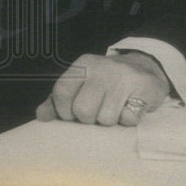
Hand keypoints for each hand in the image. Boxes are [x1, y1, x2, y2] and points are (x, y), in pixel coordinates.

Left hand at [35, 51, 169, 126]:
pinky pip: (128, 119)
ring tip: (115, 108)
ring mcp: (123, 76)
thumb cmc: (105, 83)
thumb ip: (57, 101)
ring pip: (106, 118)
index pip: (60, 92)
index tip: (72, 114)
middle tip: (97, 110)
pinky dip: (128, 119)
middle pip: (82, 110)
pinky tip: (129, 107)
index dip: (64, 111)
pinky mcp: (143, 87)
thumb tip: (41, 116)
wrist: (144, 68)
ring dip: (110, 120)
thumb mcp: (79, 86)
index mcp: (82, 65)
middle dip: (88, 119)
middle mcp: (101, 67)